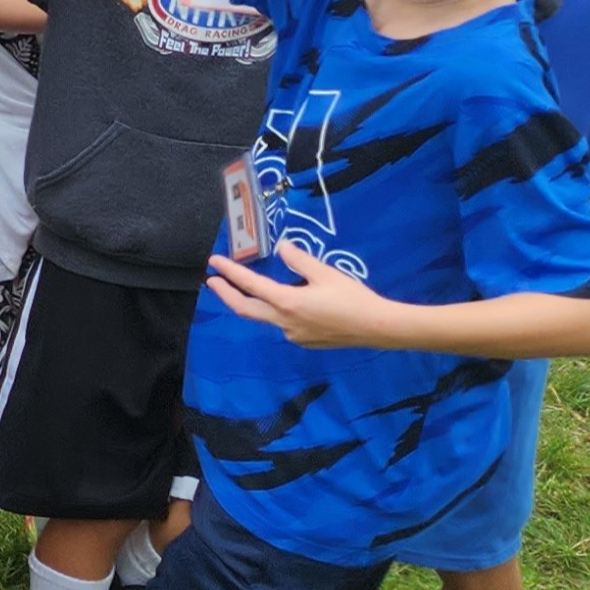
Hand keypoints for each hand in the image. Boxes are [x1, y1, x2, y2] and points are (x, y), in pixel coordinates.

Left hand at [207, 242, 403, 349]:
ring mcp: (293, 335)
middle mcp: (284, 322)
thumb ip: (299, 260)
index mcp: (287, 303)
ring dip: (251, 303)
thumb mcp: (326, 273)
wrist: (377, 328)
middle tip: (212, 281)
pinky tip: (283, 303)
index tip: (214, 263)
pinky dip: (273, 311)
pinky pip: (282, 324)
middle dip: (226, 294)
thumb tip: (282, 248)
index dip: (230, 272)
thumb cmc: (353, 298)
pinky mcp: (304, 341)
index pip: (250, 285)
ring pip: (264, 317)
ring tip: (244, 288)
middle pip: (245, 308)